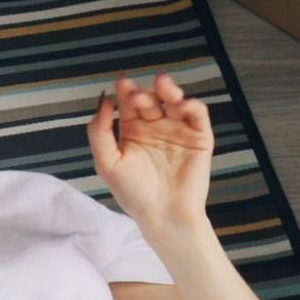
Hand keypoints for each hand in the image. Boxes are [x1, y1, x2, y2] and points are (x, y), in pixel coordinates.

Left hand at [87, 74, 215, 230]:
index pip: (129, 104)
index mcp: (133, 131)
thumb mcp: (107, 163)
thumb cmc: (134, 193)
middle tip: (137, 95)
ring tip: (162, 83)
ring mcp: (178, 130)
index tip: (121, 83)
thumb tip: (104, 101)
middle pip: (151, 100)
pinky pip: (197, 115)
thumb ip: (99, 131)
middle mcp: (156, 127)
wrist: (164, 216)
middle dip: (144, 93)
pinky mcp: (199, 138)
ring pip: (174, 102)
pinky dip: (192, 105)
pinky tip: (182, 104)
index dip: (125, 91)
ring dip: (169, 90)